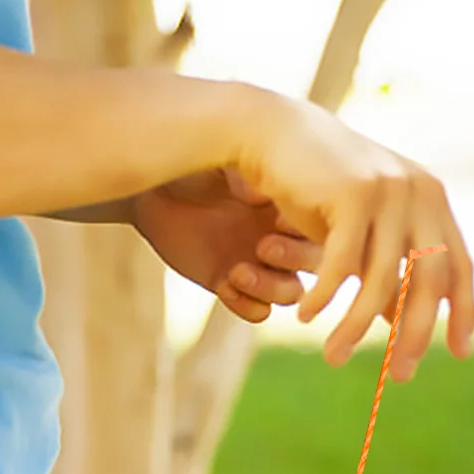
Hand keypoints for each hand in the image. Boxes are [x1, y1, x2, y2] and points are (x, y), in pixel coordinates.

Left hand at [130, 168, 321, 323]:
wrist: (153, 193)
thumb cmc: (190, 168)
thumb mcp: (222, 162)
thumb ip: (249, 173)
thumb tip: (264, 196)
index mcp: (288, 207)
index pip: (320, 230)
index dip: (306, 232)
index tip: (278, 220)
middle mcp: (281, 240)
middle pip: (317, 267)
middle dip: (294, 260)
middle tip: (263, 247)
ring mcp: (260, 267)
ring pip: (291, 294)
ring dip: (270, 288)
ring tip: (237, 272)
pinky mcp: (233, 288)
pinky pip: (258, 311)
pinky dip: (245, 305)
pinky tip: (223, 286)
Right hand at [235, 94, 473, 379]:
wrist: (271, 132)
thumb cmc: (319, 187)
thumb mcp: (365, 232)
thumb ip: (389, 272)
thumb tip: (404, 326)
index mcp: (432, 199)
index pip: (459, 266)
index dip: (462, 312)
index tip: (460, 353)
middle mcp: (418, 192)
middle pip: (428, 281)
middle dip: (415, 333)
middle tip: (399, 376)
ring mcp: (388, 189)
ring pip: (380, 280)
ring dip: (356, 326)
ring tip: (333, 357)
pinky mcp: (353, 193)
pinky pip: (341, 265)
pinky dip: (323, 296)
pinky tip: (307, 317)